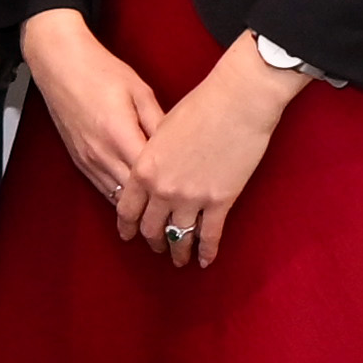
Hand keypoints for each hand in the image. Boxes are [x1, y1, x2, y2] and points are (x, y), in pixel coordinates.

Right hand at [17, 8, 168, 218]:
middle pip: (133, 197)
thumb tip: (179, 148)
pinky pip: (103, 188)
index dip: (171, 196)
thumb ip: (159, 123)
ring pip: (116, 198)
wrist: (60, 66)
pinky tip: (134, 211)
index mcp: (119, 135)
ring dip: (136, 217)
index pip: (151, 177)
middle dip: (154, 218)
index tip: (190, 210)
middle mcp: (101, 153)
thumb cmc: (101, 72)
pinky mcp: (79, 160)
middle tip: (177, 237)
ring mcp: (87, 159)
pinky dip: (120, 202)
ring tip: (157, 234)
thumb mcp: (139, 91)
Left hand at [117, 43, 307, 267]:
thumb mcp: (161, 131)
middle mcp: (162, 189)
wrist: (236, 102)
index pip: (127, 208)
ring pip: (179, 237)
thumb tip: (151, 169)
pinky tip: (205, 260)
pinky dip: (206, 251)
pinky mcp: (220, 201)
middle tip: (156, 247)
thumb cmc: (200, 106)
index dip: (126, 226)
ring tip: (179, 260)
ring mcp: (191, 198)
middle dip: (152, 241)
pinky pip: (209, 235)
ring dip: (178, 251)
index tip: (128, 234)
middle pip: (151, 227)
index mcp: (143, 169)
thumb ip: (152, 155)